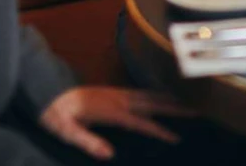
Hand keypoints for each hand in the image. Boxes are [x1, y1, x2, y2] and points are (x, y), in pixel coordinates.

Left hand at [39, 86, 187, 159]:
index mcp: (111, 111)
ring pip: (150, 95)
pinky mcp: (115, 91)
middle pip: (153, 103)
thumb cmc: (57, 116)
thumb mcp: (68, 132)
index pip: (141, 122)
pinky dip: (157, 94)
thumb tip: (110, 154)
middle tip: (197, 110)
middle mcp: (119, 99)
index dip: (159, 130)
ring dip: (169, 98)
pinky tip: (162, 96)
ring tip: (188, 101)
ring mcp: (118, 93)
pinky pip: (142, 92)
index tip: (177, 137)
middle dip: (175, 107)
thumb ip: (88, 142)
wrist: (48, 92)